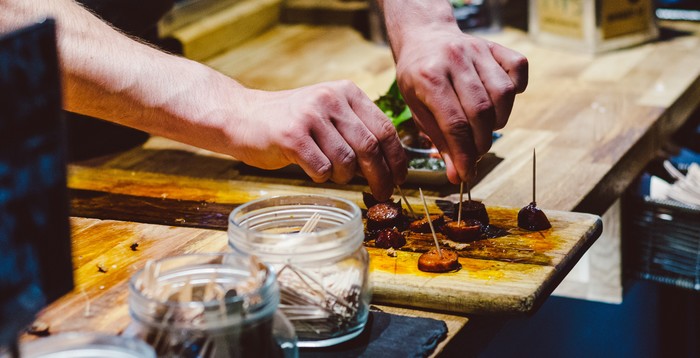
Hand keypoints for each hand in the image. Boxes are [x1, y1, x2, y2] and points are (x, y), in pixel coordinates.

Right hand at [234, 80, 406, 200]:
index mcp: (346, 92)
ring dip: (345, 177)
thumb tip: (390, 164)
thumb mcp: (328, 114)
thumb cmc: (291, 122)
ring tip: (335, 175)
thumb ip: (356, 129)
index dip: (397, 158)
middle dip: (380, 176)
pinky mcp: (291, 136)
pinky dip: (321, 177)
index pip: (385, 128)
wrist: (243, 117)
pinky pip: (321, 169)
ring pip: (346, 161)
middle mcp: (330, 99)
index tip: (400, 177)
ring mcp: (310, 116)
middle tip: (382, 193)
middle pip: (370, 147)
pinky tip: (313, 171)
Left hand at [393, 24, 527, 182]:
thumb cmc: (418, 79)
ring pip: (503, 93)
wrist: (424, 37)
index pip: (454, 124)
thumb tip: (458, 176)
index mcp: (428, 77)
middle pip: (481, 111)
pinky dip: (517, 88)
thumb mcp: (417, 109)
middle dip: (481, 142)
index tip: (465, 175)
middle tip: (475, 152)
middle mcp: (455, 60)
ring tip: (485, 127)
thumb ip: (439, 141)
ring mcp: (477, 50)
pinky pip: (518, 68)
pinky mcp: (495, 46)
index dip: (464, 155)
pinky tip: (500, 101)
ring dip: (499, 120)